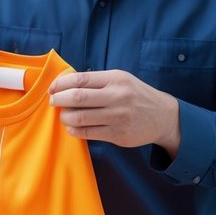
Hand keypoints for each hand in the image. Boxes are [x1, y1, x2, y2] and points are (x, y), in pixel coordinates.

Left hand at [48, 69, 180, 155]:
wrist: (162, 116)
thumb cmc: (136, 95)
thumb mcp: (121, 80)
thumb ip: (98, 81)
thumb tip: (66, 84)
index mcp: (115, 79)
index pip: (80, 79)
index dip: (61, 84)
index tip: (52, 88)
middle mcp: (117, 96)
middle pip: (77, 97)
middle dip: (59, 100)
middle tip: (53, 102)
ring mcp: (118, 116)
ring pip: (80, 118)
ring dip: (66, 117)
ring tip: (64, 116)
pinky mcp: (118, 134)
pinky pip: (88, 133)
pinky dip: (75, 131)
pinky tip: (73, 128)